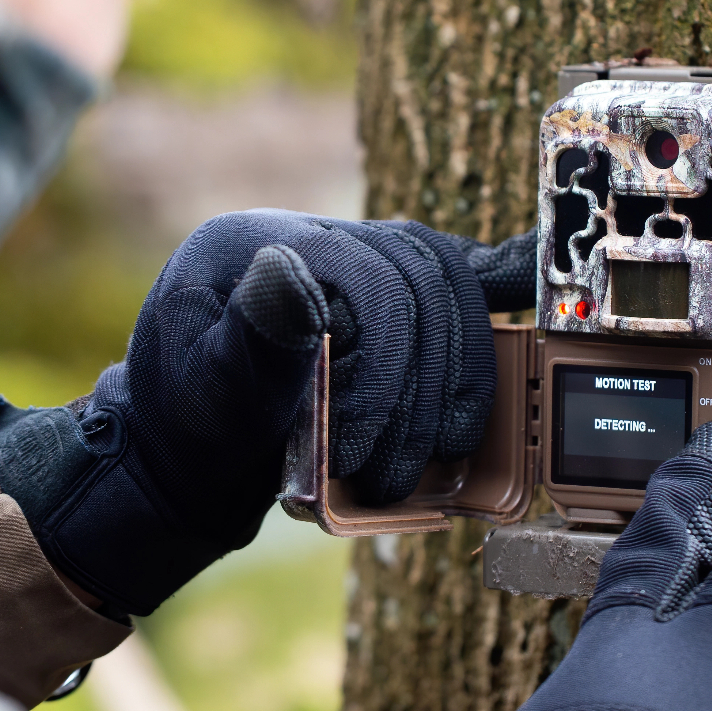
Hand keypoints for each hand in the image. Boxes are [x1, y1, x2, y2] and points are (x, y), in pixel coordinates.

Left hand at [0, 211, 534, 615]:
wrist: (184, 456)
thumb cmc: (189, 432)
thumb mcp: (204, 394)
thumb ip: (251, 334)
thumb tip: (292, 267)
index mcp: (257, 242)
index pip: (366, 283)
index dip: (384, 375)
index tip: (360, 457)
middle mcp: (309, 234)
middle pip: (418, 281)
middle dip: (420, 390)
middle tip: (391, 476)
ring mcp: (348, 256)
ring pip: (445, 282)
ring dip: (457, 374)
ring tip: (433, 455)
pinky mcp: (377, 290)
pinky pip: (449, 270)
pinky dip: (497, 276)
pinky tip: (527, 287)